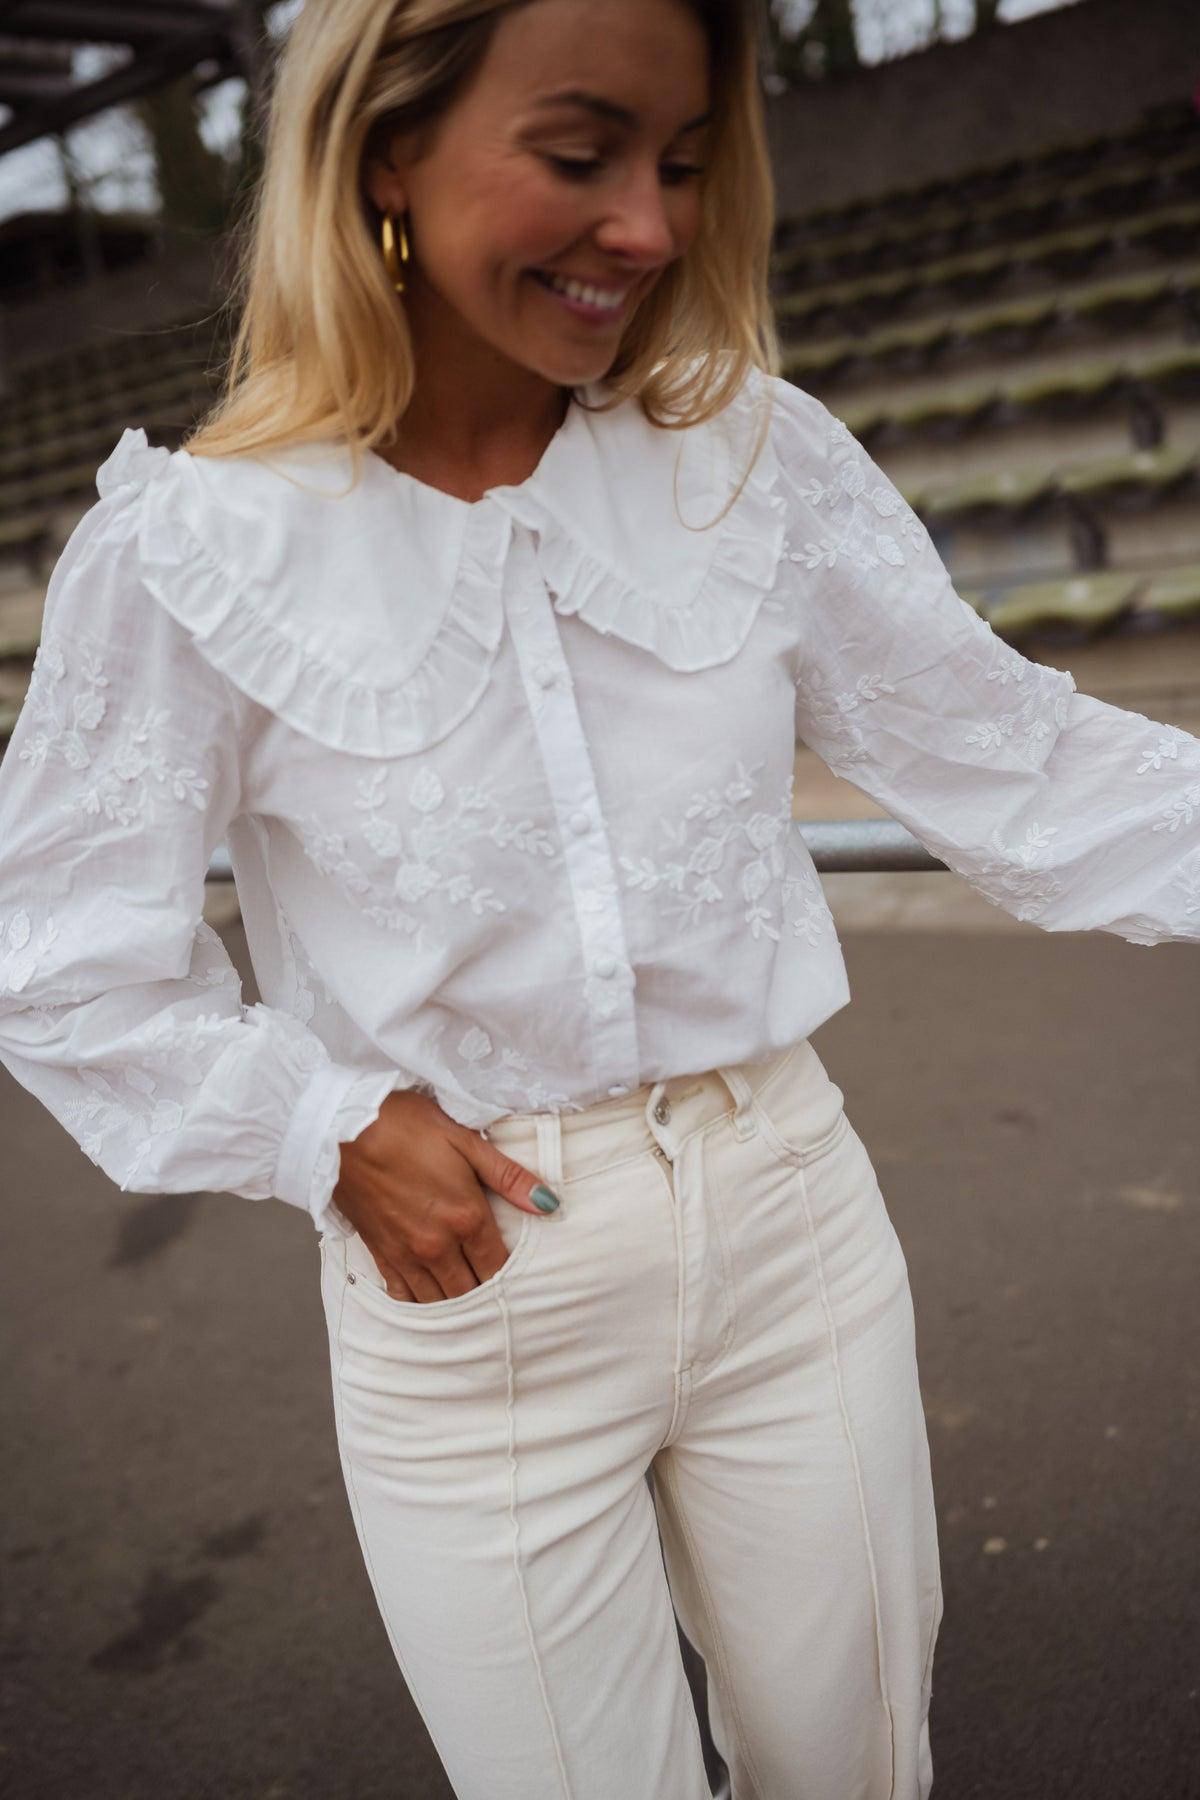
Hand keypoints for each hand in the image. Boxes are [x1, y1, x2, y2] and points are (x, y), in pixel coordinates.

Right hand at [331, 1088, 558, 1301]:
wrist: (341, 1127)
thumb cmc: (405, 1125)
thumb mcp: (465, 1140)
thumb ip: (508, 1177)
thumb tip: (550, 1203)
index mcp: (465, 1217)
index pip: (499, 1268)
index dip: (514, 1280)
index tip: (526, 1284)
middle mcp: (436, 1245)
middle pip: (471, 1293)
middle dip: (487, 1298)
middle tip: (501, 1301)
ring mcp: (405, 1254)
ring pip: (438, 1302)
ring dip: (457, 1306)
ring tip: (472, 1307)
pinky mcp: (379, 1253)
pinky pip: (403, 1296)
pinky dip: (419, 1303)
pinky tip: (430, 1300)